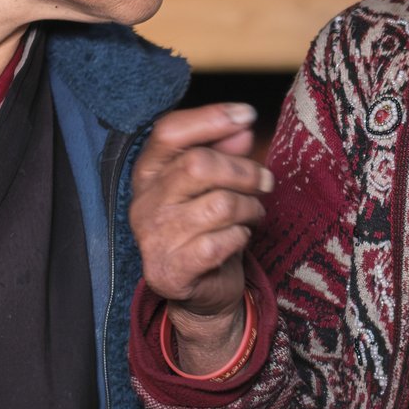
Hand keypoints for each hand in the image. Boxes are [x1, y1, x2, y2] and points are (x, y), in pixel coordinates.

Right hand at [131, 102, 272, 372]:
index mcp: (149, 174)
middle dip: (244, 171)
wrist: (201, 292)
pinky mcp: (170, 270)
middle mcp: (144, 203)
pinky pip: (221, 241)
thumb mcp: (214, 185)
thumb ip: (224, 153)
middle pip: (199, 164)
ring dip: (249, 207)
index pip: (168, 131)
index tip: (246, 115)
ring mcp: (153, 238)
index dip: (210, 118)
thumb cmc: (207, 228)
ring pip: (219, 205)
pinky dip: (240, 237)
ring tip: (254, 214)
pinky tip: (239, 238)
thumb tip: (242, 127)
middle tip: (265, 182)